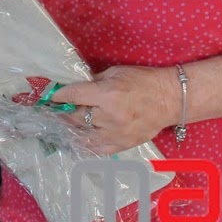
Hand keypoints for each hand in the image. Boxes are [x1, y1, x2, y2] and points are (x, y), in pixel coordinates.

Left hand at [53, 65, 182, 155]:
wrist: (170, 99)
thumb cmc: (144, 81)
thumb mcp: (116, 73)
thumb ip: (94, 82)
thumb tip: (77, 89)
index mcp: (107, 95)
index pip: (73, 96)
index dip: (58, 96)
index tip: (50, 97)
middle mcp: (109, 117)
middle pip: (75, 118)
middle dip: (64, 113)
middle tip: (55, 111)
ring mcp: (115, 134)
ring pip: (83, 136)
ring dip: (72, 130)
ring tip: (63, 125)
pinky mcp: (122, 145)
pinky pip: (97, 149)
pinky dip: (85, 144)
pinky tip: (78, 139)